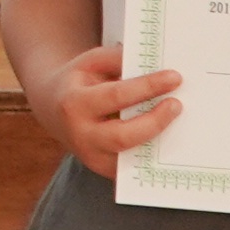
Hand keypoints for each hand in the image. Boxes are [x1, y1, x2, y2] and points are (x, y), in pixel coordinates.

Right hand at [37, 44, 180, 170]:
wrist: (52, 110)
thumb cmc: (79, 82)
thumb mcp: (90, 62)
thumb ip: (118, 59)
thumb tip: (153, 66)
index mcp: (74, 104)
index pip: (116, 96)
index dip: (148, 87)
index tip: (174, 77)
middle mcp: (81, 135)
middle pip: (123, 136)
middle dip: (155, 121)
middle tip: (177, 104)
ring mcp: (92, 158)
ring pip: (132, 157)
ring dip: (158, 140)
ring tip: (176, 119)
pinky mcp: (105, 170)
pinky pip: (135, 166)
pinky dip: (154, 153)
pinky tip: (169, 136)